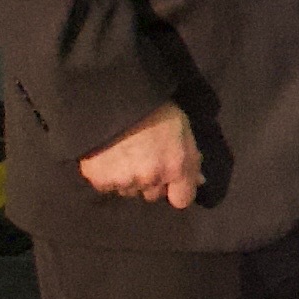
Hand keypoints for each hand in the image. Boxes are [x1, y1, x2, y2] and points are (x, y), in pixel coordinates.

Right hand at [78, 102, 202, 207]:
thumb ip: (191, 158)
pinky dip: (108, 176)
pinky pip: (107, 186)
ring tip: (124, 156)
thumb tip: (199, 180)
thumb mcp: (183, 129)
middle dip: (151, 182)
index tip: (172, 181)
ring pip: (130, 191)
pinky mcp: (99, 180)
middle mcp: (152, 179)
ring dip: (129, 180)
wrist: (111, 98)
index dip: (178, 190)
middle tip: (145, 160)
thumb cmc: (155, 109)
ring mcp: (124, 182)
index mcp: (176, 168)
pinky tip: (107, 157)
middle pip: (154, 195)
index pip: (182, 200)